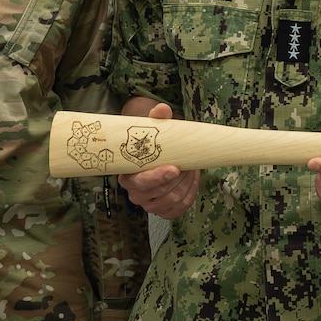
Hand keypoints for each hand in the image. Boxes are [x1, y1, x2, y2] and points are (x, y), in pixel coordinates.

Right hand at [118, 102, 199, 218]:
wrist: (159, 155)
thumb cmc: (153, 143)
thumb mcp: (154, 129)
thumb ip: (157, 118)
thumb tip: (162, 109)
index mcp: (128, 176)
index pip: (141, 183)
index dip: (158, 177)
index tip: (174, 168)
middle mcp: (135, 194)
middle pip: (160, 193)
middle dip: (179, 178)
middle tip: (188, 164)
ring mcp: (149, 204)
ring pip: (172, 200)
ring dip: (186, 185)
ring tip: (191, 169)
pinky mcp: (163, 211)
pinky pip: (179, 209)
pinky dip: (190, 194)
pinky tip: (191, 181)